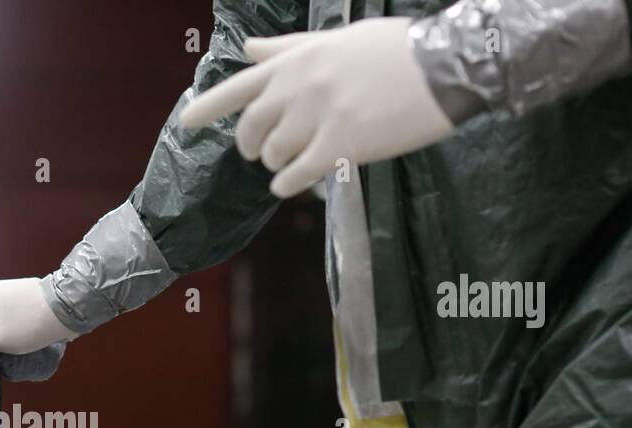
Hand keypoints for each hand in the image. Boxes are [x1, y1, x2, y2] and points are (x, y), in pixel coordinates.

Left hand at [179, 18, 453, 197]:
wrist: (445, 65)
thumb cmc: (394, 50)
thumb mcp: (336, 40)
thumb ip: (287, 50)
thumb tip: (248, 51)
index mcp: (296, 61)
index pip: (238, 86)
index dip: (207, 108)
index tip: (186, 124)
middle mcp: (299, 87)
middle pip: (250, 129)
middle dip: (252, 146)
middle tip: (263, 153)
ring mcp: (318, 116)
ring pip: (274, 156)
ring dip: (278, 166)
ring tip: (296, 162)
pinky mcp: (340, 144)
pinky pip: (296, 176)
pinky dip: (289, 184)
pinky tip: (294, 184)